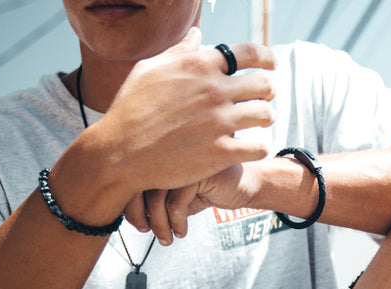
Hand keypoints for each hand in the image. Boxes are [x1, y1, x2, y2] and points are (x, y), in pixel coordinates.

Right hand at [92, 28, 276, 197]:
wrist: (119, 152)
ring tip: (258, 124)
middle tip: (262, 99)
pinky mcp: (220, 152)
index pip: (249, 52)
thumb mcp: (149, 70)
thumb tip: (197, 34)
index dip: (266, 58)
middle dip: (267, 91)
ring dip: (266, 118)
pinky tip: (250, 147)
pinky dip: (259, 146)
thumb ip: (179, 51)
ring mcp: (219, 122)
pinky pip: (259, 146)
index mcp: (200, 65)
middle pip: (264, 84)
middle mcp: (214, 90)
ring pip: (266, 114)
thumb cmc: (130, 108)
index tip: (270, 65)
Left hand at [127, 162, 256, 244]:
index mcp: (155, 150)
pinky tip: (182, 232)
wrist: (243, 183)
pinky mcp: (199, 171)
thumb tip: (130, 217)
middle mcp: (165, 149)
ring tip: (167, 238)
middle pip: (136, 187)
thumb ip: (151, 197)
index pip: (125, 178)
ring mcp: (182, 157)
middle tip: (147, 232)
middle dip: (139, 217)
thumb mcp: (174, 191)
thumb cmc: (206, 187)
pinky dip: (176, 223)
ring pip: (155, 198)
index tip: (138, 225)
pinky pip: (176, 204)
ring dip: (160, 225)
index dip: (127, 206)